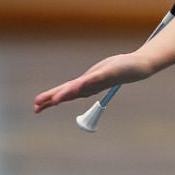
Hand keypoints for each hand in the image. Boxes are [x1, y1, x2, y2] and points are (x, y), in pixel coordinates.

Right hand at [32, 52, 152, 113]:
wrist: (138, 67)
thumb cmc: (117, 70)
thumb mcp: (98, 76)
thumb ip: (87, 83)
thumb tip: (76, 89)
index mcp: (86, 86)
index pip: (65, 94)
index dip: (50, 100)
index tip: (36, 106)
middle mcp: (91, 86)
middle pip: (69, 93)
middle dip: (53, 99)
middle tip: (36, 107)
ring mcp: (99, 80)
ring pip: (80, 88)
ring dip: (67, 93)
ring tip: (56, 99)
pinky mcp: (109, 73)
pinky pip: (95, 78)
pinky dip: (86, 82)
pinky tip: (77, 84)